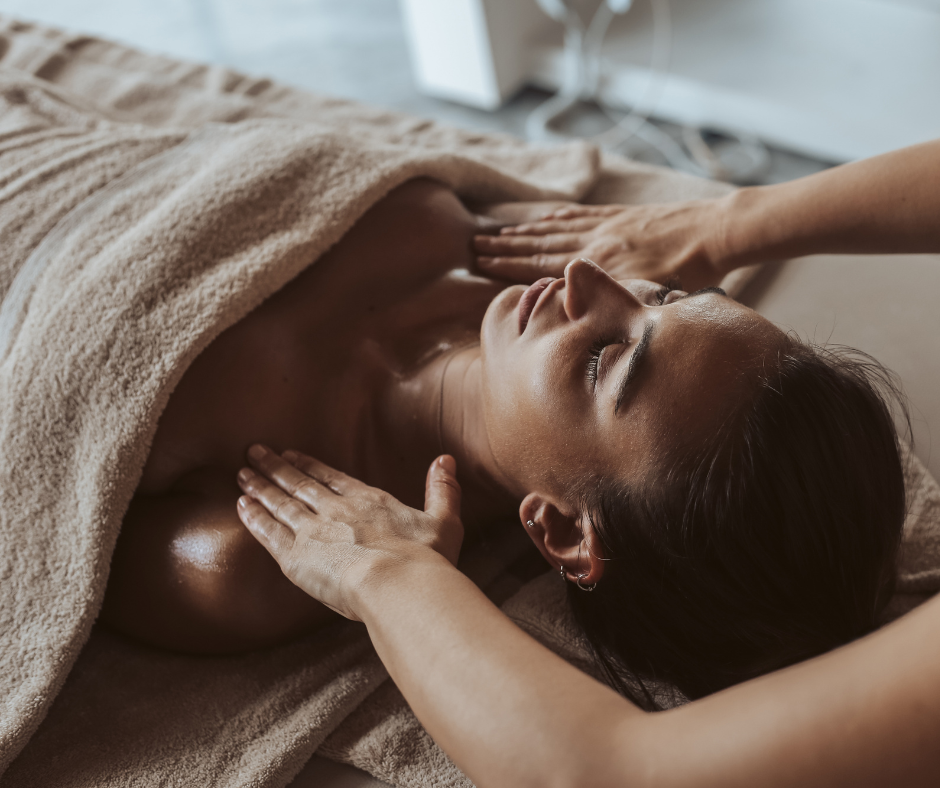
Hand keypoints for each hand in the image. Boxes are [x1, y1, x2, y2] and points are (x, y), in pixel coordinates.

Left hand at [236, 446, 462, 621]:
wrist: (398, 584)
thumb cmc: (425, 560)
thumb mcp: (445, 521)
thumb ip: (443, 490)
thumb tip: (446, 460)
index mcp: (368, 501)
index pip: (331, 478)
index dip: (310, 465)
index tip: (292, 454)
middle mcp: (336, 510)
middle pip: (299, 484)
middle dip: (276, 467)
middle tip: (254, 452)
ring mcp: (314, 531)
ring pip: (280, 504)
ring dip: (260, 487)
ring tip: (242, 474)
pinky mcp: (296, 556)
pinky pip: (269, 533)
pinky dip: (254, 518)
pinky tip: (242, 506)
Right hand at [472, 201, 730, 291]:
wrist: (718, 232)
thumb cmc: (689, 272)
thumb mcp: (647, 296)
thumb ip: (608, 301)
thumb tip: (570, 309)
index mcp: (597, 264)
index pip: (542, 264)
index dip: (509, 264)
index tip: (479, 262)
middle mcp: (595, 241)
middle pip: (540, 243)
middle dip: (505, 247)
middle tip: (474, 246)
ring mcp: (607, 225)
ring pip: (555, 227)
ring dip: (524, 231)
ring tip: (497, 231)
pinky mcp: (621, 215)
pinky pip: (581, 214)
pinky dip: (557, 216)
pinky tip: (544, 215)